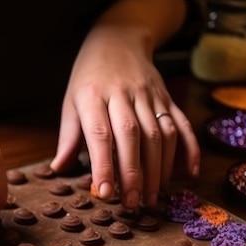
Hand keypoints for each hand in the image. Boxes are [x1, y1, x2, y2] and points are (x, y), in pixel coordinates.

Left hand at [50, 28, 199, 207]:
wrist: (118, 42)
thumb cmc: (89, 80)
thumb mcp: (71, 103)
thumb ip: (68, 138)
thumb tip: (57, 170)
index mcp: (93, 96)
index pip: (100, 134)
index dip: (104, 165)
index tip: (105, 193)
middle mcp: (123, 95)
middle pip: (132, 136)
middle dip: (133, 173)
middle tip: (132, 203)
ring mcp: (149, 95)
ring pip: (159, 134)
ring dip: (158, 169)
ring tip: (151, 197)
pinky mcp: (167, 98)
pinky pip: (182, 124)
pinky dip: (188, 150)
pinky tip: (187, 175)